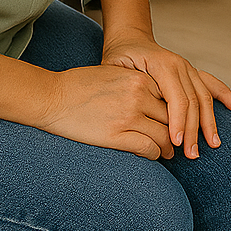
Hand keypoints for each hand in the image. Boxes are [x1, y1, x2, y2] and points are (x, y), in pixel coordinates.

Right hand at [34, 64, 176, 158]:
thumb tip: (154, 99)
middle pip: (172, 117)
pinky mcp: (116, 136)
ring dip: (168, 146)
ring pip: (164, 135)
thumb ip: (137, 84)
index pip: (171, 98)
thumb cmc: (79, 85)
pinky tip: (153, 156)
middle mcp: (139, 95)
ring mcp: (128, 116)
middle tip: (177, 141)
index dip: (177, 113)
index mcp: (140, 78)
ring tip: (168, 152)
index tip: (177, 122)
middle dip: (177, 131)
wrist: (52, 97)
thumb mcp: (115, 74)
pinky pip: (148, 148)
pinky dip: (154, 154)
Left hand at [102, 35, 230, 159]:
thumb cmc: (119, 59)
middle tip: (192, 153)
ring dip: (210, 122)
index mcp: (163, 65)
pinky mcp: (193, 74)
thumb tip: (137, 117)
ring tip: (213, 143)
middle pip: (194, 101)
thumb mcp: (114, 71)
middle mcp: (180, 65)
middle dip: (195, 130)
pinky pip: (213, 86)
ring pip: (205, 97)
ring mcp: (189, 69)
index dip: (179, 123)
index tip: (176, 143)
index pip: (177, 99)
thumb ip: (128, 90)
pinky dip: (228, 97)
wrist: (130, 40)